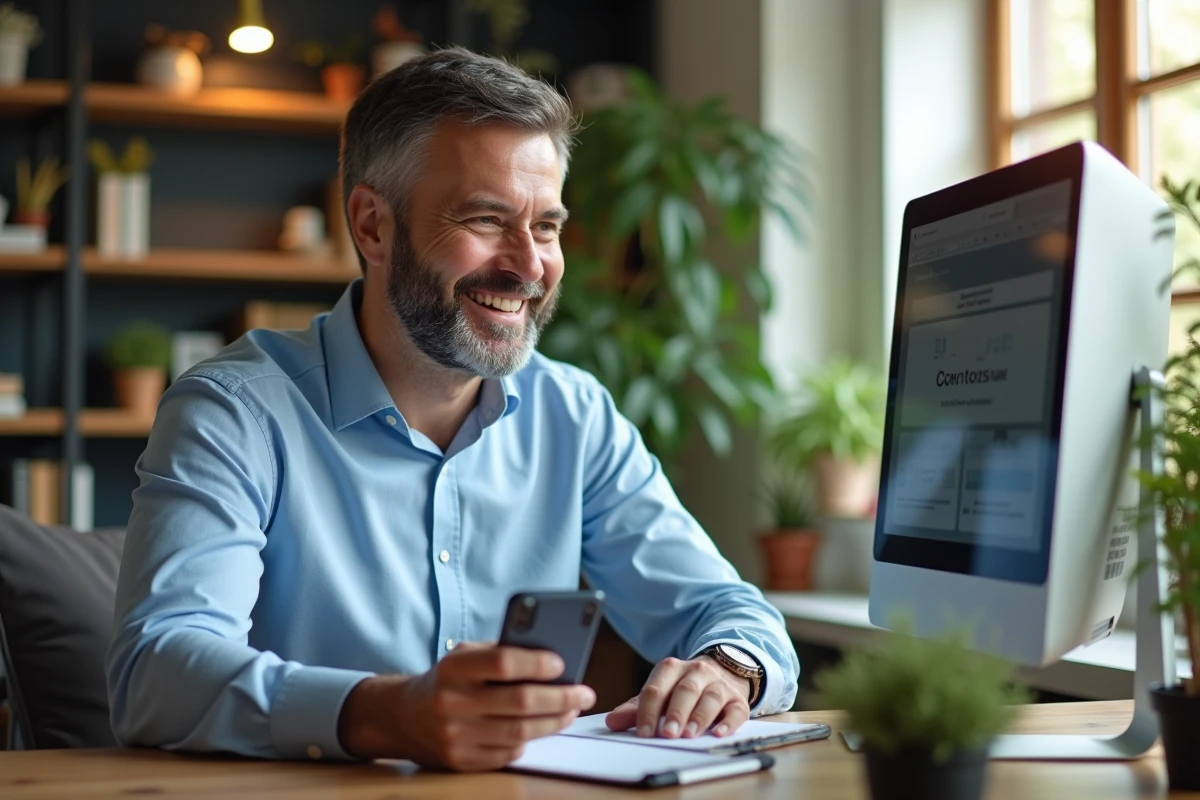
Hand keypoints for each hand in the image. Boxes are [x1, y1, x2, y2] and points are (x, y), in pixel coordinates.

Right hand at [338, 643, 595, 770]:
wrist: (403, 717)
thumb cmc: (447, 679)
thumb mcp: (464, 656)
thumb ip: (501, 653)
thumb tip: (551, 660)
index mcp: (454, 668)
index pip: (503, 663)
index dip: (537, 663)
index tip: (562, 663)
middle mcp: (452, 702)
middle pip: (519, 702)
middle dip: (560, 698)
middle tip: (584, 694)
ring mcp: (455, 736)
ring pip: (519, 732)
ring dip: (554, 722)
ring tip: (571, 711)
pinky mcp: (460, 761)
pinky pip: (508, 753)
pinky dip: (530, 740)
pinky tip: (542, 728)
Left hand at [604, 655, 749, 739]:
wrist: (722, 672)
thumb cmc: (682, 689)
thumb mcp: (659, 693)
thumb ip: (636, 708)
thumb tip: (612, 722)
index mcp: (671, 669)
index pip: (656, 689)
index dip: (648, 711)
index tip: (643, 732)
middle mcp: (696, 672)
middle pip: (685, 690)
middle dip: (675, 713)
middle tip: (667, 733)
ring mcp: (718, 684)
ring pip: (710, 698)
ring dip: (700, 717)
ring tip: (690, 734)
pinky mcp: (737, 699)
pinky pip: (736, 710)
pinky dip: (729, 723)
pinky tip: (719, 734)